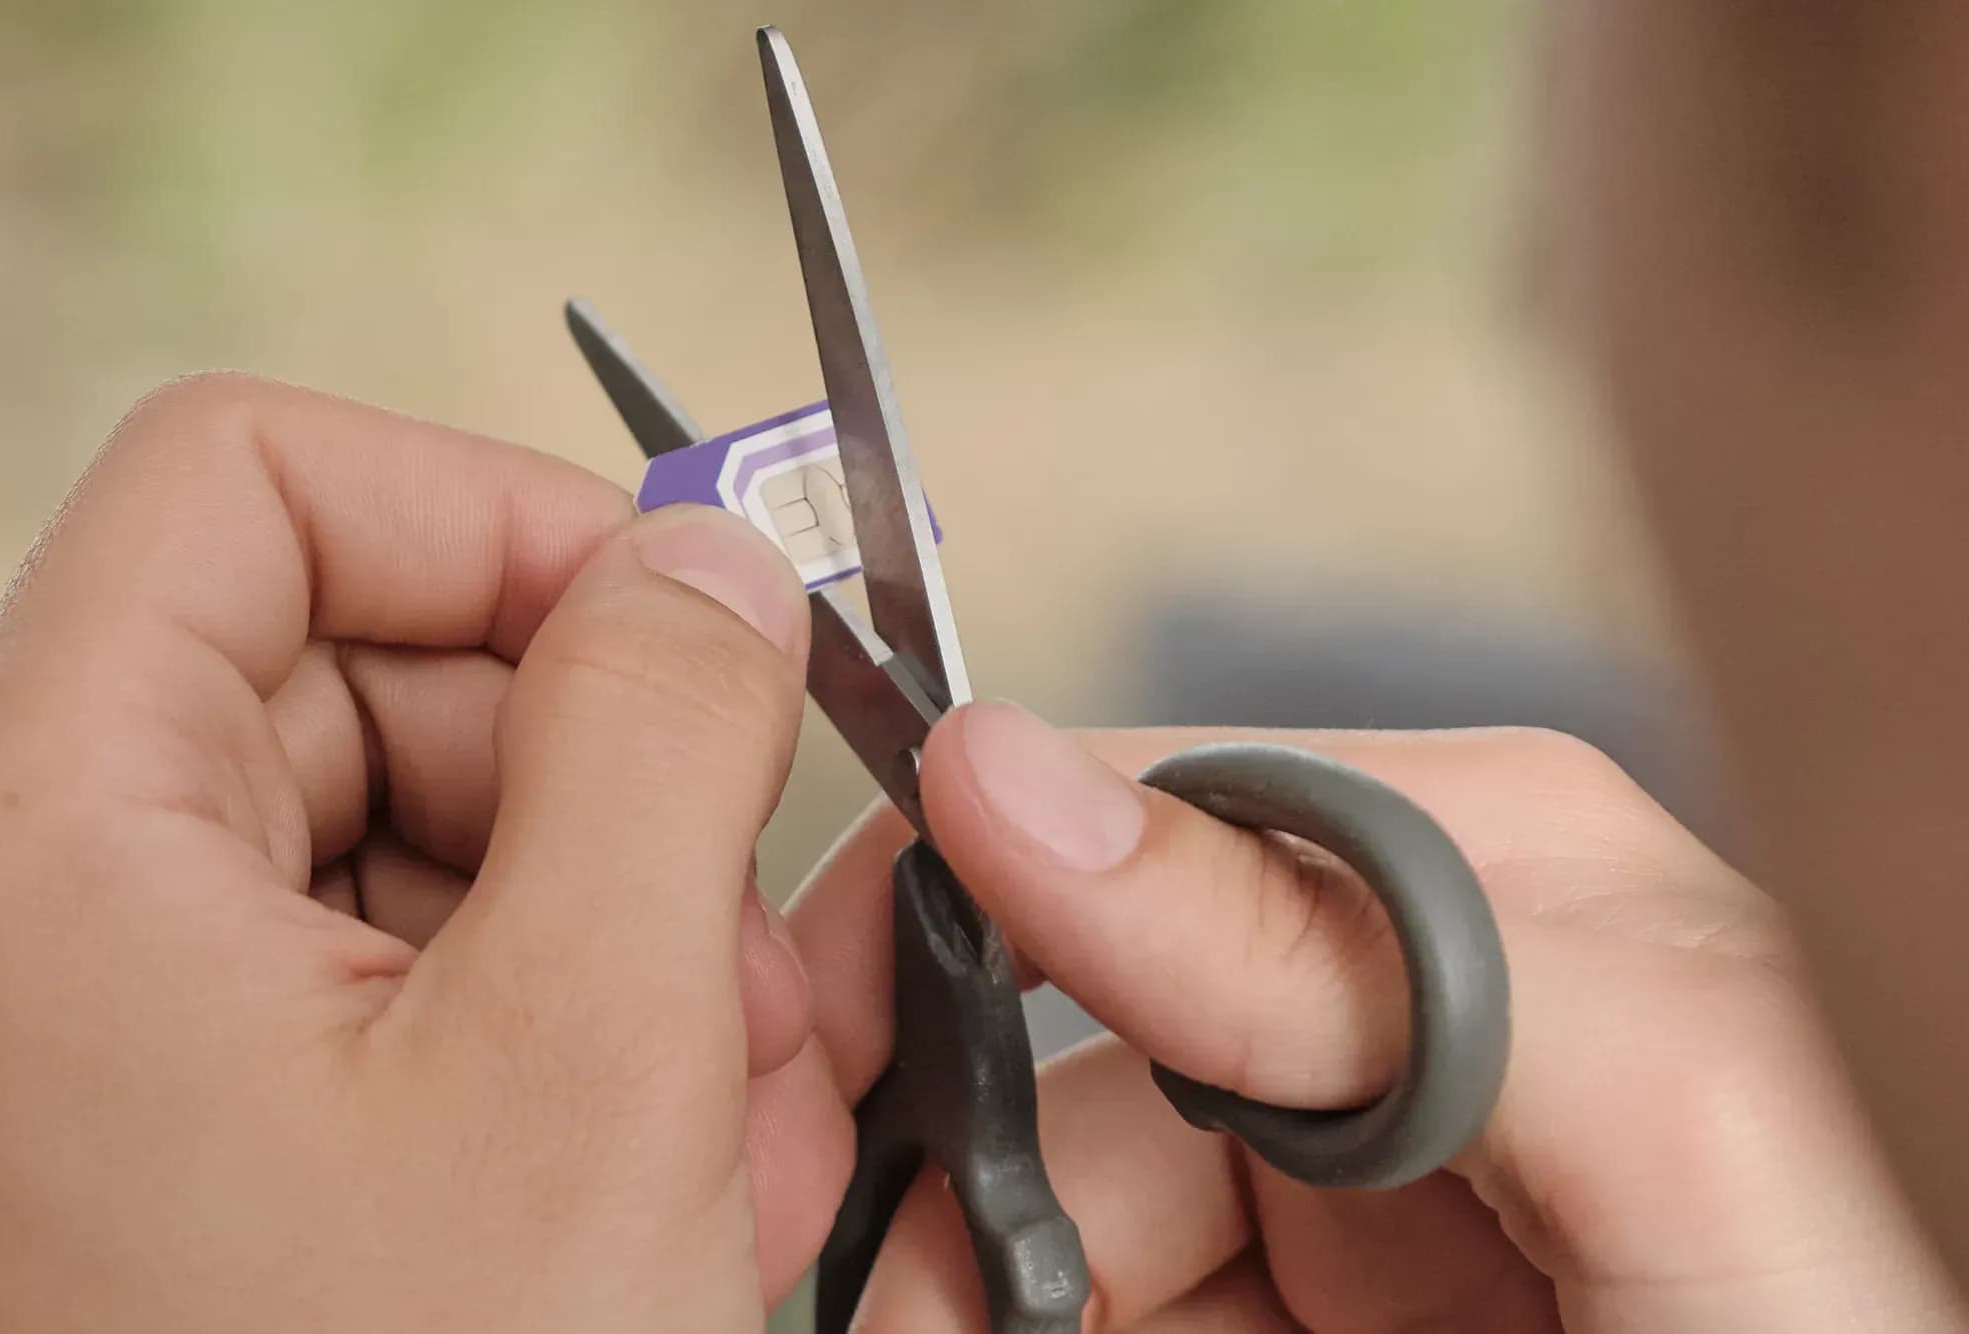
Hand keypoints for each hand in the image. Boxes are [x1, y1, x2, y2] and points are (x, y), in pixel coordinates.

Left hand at [0, 374, 845, 1330]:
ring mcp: (144, 1022)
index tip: (682, 622)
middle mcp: (60, 909)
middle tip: (740, 957)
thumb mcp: (591, 1055)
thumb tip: (710, 558)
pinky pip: (436, 971)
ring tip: (737, 1117)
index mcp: (46, 841)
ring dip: (631, 934)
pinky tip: (683, 1170)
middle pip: (372, 664)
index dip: (487, 513)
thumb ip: (661, 741)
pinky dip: (584, 1031)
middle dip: (607, 782)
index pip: (254, 484)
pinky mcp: (236, 1115)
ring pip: (435, 830)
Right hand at [782, 704, 1966, 1329]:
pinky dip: (1023, 1312)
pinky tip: (999, 1330)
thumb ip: (1361, 939)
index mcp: (1482, 875)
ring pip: (1063, 1195)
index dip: (961, 907)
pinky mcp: (1307, 1304)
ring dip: (974, 1274)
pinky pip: (1108, 1291)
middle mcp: (1400, 1009)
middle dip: (963, 1152)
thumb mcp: (1654, 1106)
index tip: (822, 1028)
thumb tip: (1015, 782)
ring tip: (925, 1332)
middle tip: (888, 1289)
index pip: (1150, 816)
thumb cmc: (1835, 1312)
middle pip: (1075, 1034)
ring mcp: (1351, 1180)